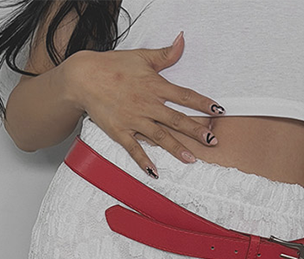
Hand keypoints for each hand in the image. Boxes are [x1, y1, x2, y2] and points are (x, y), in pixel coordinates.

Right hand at [69, 31, 224, 175]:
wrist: (84, 77)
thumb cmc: (113, 66)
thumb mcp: (142, 56)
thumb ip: (165, 54)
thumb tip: (182, 41)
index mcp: (155, 86)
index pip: (184, 96)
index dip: (202, 103)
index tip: (219, 111)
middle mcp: (147, 105)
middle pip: (176, 120)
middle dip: (196, 131)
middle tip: (212, 141)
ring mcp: (134, 120)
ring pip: (160, 136)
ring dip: (176, 149)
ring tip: (192, 159)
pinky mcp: (120, 131)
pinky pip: (134, 149)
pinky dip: (144, 161)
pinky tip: (155, 172)